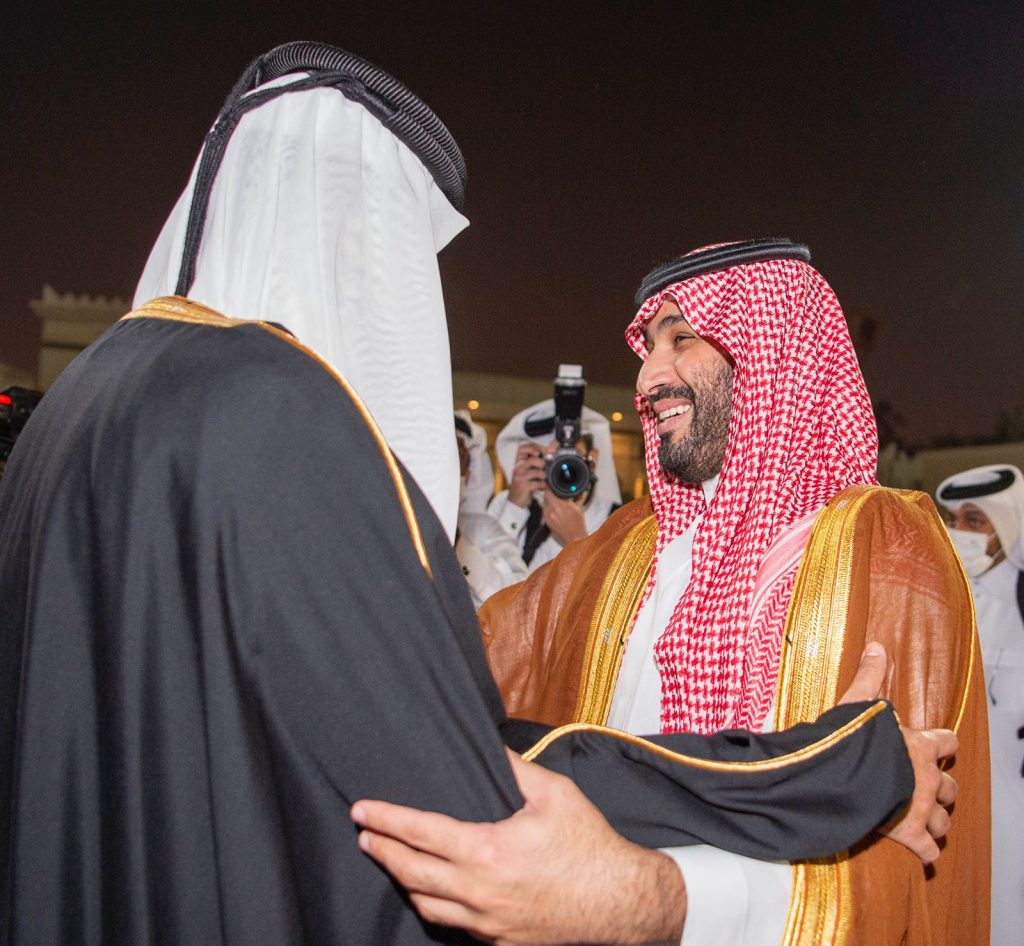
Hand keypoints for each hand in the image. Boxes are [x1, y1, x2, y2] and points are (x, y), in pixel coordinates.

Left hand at [352, 750, 685, 945]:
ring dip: (403, 882)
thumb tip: (489, 744)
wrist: (620, 902)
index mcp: (487, 851)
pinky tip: (432, 893)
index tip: (361, 811)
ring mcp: (487, 923)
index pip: (420, 833)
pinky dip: (434, 906)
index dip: (386, 820)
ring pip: (427, 905)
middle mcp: (479, 892)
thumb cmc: (589, 845)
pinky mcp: (500, 941)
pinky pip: (453, 925)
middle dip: (382, 851)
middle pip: (412, 873)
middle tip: (363, 836)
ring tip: (391, 861)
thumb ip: (515, 767)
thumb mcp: (554, 794)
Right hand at [508, 443, 547, 507]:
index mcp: (519, 462)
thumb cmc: (525, 482)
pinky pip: (538, 483)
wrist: (516, 499)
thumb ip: (538, 460)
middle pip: (532, 460)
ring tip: (543, 479)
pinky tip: (542, 486)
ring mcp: (519, 477)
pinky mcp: (523, 486)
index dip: (533, 447)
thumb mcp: (529, 470)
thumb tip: (554, 446)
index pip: (522, 449)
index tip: (542, 450)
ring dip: (543, 476)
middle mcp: (517, 468)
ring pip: (537, 472)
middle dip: (542, 463)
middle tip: (544, 468)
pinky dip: (543, 485)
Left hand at [541, 492, 587, 545]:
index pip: (549, 491)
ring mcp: (549, 516)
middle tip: (553, 492)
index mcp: (561, 505)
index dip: (550, 487)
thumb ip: (579, 497)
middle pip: (545, 496)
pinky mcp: (546, 521)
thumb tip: (581, 491)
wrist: (575, 537)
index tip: (551, 486)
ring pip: (544, 503)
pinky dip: (548, 508)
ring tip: (556, 502)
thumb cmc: (578, 525)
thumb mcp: (580, 508)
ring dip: (548, 501)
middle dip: (549, 493)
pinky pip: (544, 510)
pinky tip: (554, 509)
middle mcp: (553, 510)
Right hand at [837, 641, 957, 864]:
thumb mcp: (859, 702)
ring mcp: (920, 808)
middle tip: (930, 789)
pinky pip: (928, 850)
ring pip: (943, 820)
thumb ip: (871, 676)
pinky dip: (927, 853)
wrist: (844, 777)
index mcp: (919, 746)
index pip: (946, 743)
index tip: (938, 746)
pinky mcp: (909, 834)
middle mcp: (927, 778)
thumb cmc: (853, 739)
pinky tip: (924, 855)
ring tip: (928, 821)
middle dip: (943, 789)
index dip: (943, 744)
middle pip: (950, 787)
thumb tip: (878, 646)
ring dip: (937, 820)